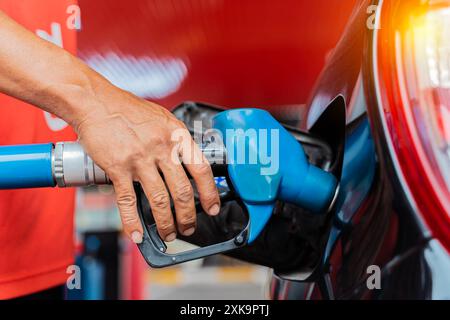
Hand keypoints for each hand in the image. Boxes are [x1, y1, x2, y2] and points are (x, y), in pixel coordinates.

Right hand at [72, 88, 219, 242]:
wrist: (96, 102)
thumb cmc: (128, 109)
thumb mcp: (164, 119)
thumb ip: (177, 141)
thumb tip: (190, 163)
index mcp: (176, 135)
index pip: (201, 169)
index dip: (210, 193)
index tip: (212, 207)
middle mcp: (161, 147)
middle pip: (182, 190)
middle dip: (188, 215)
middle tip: (189, 227)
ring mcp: (139, 158)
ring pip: (159, 199)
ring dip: (166, 222)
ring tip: (169, 233)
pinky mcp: (117, 167)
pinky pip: (128, 200)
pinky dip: (132, 221)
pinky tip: (137, 233)